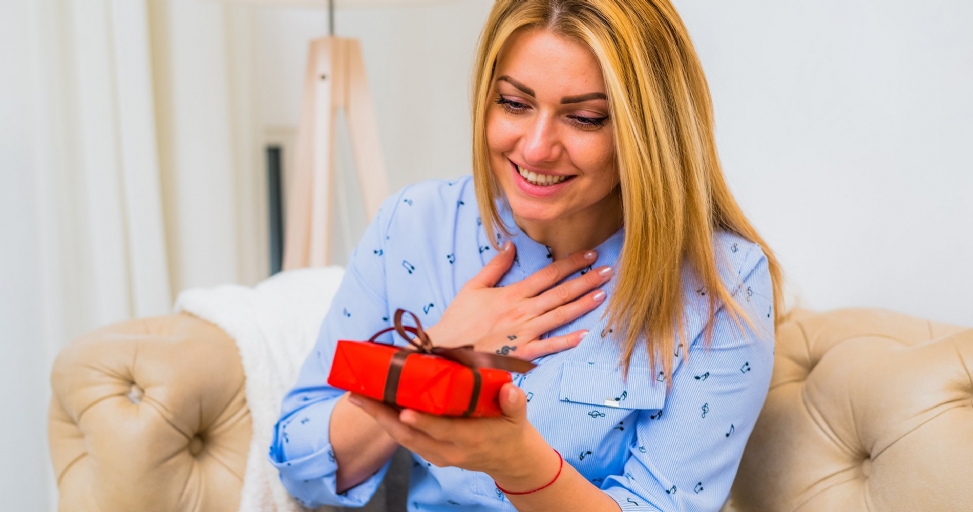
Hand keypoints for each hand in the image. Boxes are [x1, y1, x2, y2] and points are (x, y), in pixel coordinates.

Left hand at [348, 384, 557, 487]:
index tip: (403, 410)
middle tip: (359, 395)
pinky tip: (375, 405)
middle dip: (382, 417)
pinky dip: (388, 423)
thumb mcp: (517, 417)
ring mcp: (436, 454)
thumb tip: (511, 389)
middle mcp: (448, 451)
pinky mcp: (430, 453)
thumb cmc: (510, 432)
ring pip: (402, 439)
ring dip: (379, 418)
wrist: (509, 460)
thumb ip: (514, 403)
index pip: (441, 431)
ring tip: (359, 396)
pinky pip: (405, 439)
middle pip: (409, 436)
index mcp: (469, 440)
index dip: (422, 422)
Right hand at [426, 242, 611, 359]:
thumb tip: (510, 244)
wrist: (446, 350)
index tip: (591, 255)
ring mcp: (524, 333)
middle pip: (561, 293)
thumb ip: (495, 266)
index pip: (548, 274)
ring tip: (604, 294)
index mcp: (513, 294)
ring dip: (584, 305)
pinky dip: (567, 341)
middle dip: (587, 280)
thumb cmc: (459, 321)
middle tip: (610, 271)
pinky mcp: (522, 354)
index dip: (572, 263)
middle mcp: (523, 311)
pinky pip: (549, 346)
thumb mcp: (473, 287)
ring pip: (560, 316)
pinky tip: (585, 335)